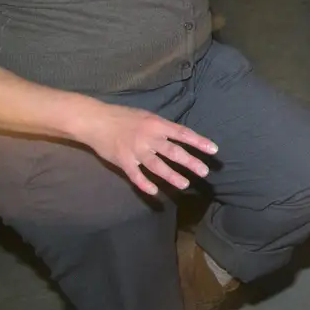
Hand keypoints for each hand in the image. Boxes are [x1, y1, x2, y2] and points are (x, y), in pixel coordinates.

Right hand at [72, 100, 218, 195]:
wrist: (96, 120)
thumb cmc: (123, 117)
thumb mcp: (147, 117)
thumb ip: (162, 128)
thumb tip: (180, 137)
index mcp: (157, 124)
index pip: (183, 134)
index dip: (199, 142)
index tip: (214, 150)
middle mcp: (149, 137)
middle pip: (173, 151)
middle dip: (190, 162)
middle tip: (204, 172)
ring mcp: (135, 150)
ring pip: (157, 166)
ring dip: (172, 176)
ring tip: (185, 184)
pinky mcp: (123, 161)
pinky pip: (135, 175)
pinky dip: (144, 184)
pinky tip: (154, 192)